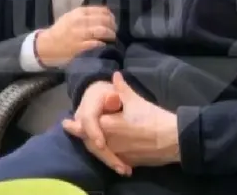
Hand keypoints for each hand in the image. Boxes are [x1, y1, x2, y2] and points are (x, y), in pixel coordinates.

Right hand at [35, 6, 115, 67]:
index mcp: (79, 12)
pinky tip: (104, 45)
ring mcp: (80, 34)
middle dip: (112, 25)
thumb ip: (86, 15)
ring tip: (112, 37)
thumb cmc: (60, 31)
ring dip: (110, 34)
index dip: (110, 15)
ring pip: (102, 31)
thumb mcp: (71, 17)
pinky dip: (103, 43)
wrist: (47, 45)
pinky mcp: (80, 46)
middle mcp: (80, 21)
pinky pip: (97, 43)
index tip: (113, 20)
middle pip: (104, 20)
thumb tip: (104, 15)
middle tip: (114, 30)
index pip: (102, 10)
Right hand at [62, 81, 131, 175]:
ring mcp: (83, 131)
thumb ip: (119, 88)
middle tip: (120, 166)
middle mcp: (81, 119)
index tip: (101, 143)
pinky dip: (108, 159)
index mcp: (88, 104)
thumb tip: (117, 76)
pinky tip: (122, 167)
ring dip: (108, 159)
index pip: (87, 120)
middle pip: (89, 139)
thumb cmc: (111, 93)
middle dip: (104, 153)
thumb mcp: (118, 90)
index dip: (93, 131)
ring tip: (124, 169)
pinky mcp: (89, 139)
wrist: (100, 97)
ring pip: (92, 147)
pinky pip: (97, 150)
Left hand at [65, 73, 180, 172]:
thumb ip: (121, 88)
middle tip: (72, 128)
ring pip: (100, 151)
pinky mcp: (127, 161)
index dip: (74, 125)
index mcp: (106, 125)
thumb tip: (115, 75)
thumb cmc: (151, 117)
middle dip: (82, 135)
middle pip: (89, 141)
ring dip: (93, 144)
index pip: (85, 125)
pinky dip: (107, 153)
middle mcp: (108, 141)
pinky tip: (108, 149)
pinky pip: (112, 158)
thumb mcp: (135, 100)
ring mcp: (117, 153)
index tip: (66, 123)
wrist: (170, 138)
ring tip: (90, 139)